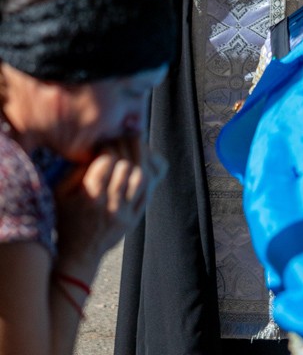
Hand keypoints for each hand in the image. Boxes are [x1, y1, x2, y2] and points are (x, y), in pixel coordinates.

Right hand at [54, 141, 166, 277]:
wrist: (78, 255)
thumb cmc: (66, 221)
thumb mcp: (60, 195)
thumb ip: (74, 172)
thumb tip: (94, 150)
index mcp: (90, 196)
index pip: (107, 160)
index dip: (107, 147)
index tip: (104, 145)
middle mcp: (109, 205)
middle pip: (126, 166)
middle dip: (123, 149)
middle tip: (120, 143)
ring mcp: (124, 214)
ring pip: (141, 177)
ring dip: (138, 160)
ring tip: (132, 151)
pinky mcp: (134, 220)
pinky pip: (146, 192)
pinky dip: (144, 177)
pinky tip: (138, 168)